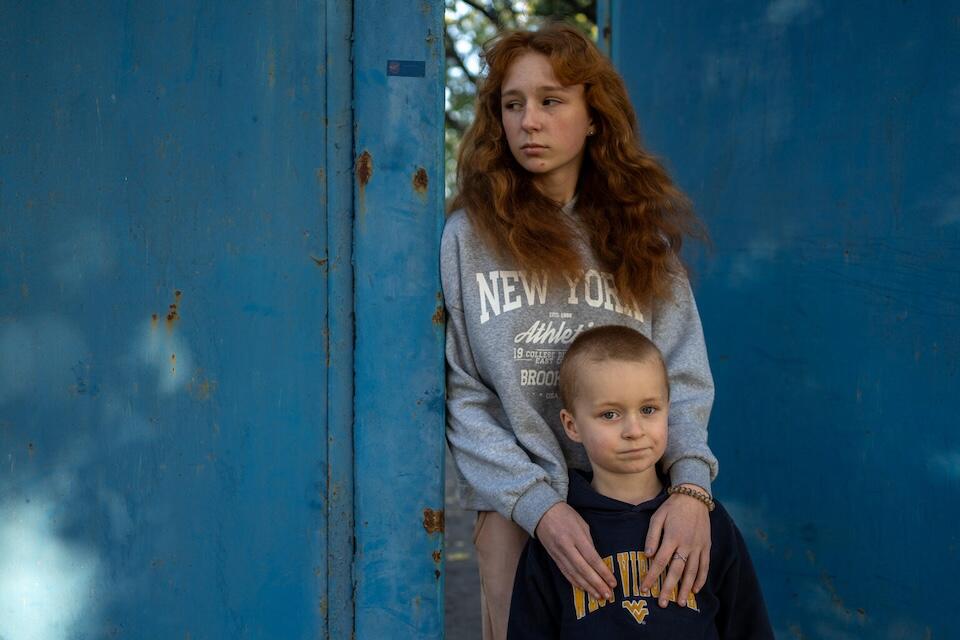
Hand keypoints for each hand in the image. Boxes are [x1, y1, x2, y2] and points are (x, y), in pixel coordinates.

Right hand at [535, 502, 617, 601]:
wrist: (542, 512)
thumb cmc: (566, 515)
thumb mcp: (582, 524)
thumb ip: (589, 542)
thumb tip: (597, 560)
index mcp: (576, 536)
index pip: (592, 558)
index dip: (603, 572)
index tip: (613, 582)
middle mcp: (566, 547)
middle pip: (584, 569)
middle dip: (597, 584)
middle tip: (608, 595)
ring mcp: (558, 554)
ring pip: (574, 574)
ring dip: (587, 587)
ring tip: (598, 596)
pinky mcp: (554, 558)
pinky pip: (565, 573)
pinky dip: (575, 583)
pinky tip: (584, 589)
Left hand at [642, 485, 710, 607]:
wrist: (694, 497)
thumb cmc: (672, 508)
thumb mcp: (657, 517)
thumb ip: (652, 536)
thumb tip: (647, 555)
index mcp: (672, 537)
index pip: (660, 562)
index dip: (651, 577)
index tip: (644, 589)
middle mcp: (686, 544)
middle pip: (676, 571)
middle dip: (668, 589)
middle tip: (662, 604)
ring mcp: (699, 546)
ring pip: (692, 572)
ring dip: (685, 588)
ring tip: (679, 602)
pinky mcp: (706, 546)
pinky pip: (705, 566)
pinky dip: (701, 579)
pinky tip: (696, 590)